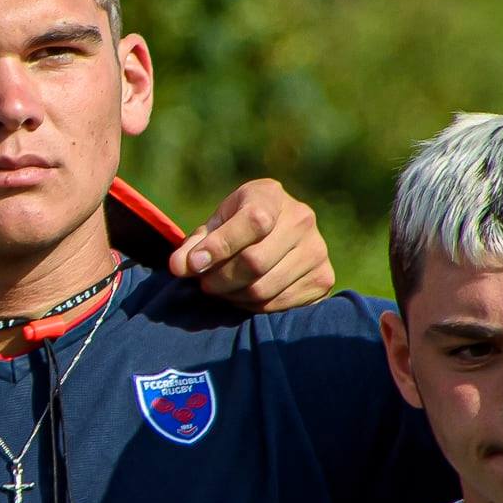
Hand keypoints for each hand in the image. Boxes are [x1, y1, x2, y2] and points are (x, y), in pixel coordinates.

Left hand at [167, 178, 334, 310]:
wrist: (279, 234)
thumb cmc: (237, 226)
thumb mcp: (214, 225)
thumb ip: (195, 244)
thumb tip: (179, 267)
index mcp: (271, 195)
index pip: (252, 222)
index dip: (220, 247)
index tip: (195, 264)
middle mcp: (301, 219)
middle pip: (255, 262)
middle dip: (221, 279)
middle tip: (205, 284)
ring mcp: (317, 250)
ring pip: (265, 288)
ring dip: (234, 296)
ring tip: (222, 290)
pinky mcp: (323, 279)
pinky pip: (280, 304)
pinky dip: (254, 307)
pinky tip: (244, 296)